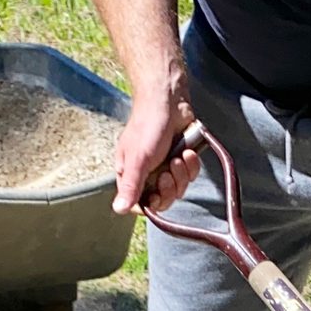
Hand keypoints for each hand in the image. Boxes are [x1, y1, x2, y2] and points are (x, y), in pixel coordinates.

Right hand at [112, 77, 197, 214]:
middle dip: (170, 187)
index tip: (157, 195)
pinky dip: (191, 165)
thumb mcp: (137, 160)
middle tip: (167, 171)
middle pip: (163, 200)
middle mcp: (147, 174)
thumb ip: (130, 186)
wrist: (168, 101)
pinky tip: (187, 152)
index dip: (152, 204)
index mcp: (130, 175)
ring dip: (181, 173)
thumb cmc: (148, 126)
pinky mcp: (181, 160)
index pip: (140, 205)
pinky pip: (190, 175)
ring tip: (177, 156)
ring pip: (179, 189)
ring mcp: (165, 167)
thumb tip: (118, 209)